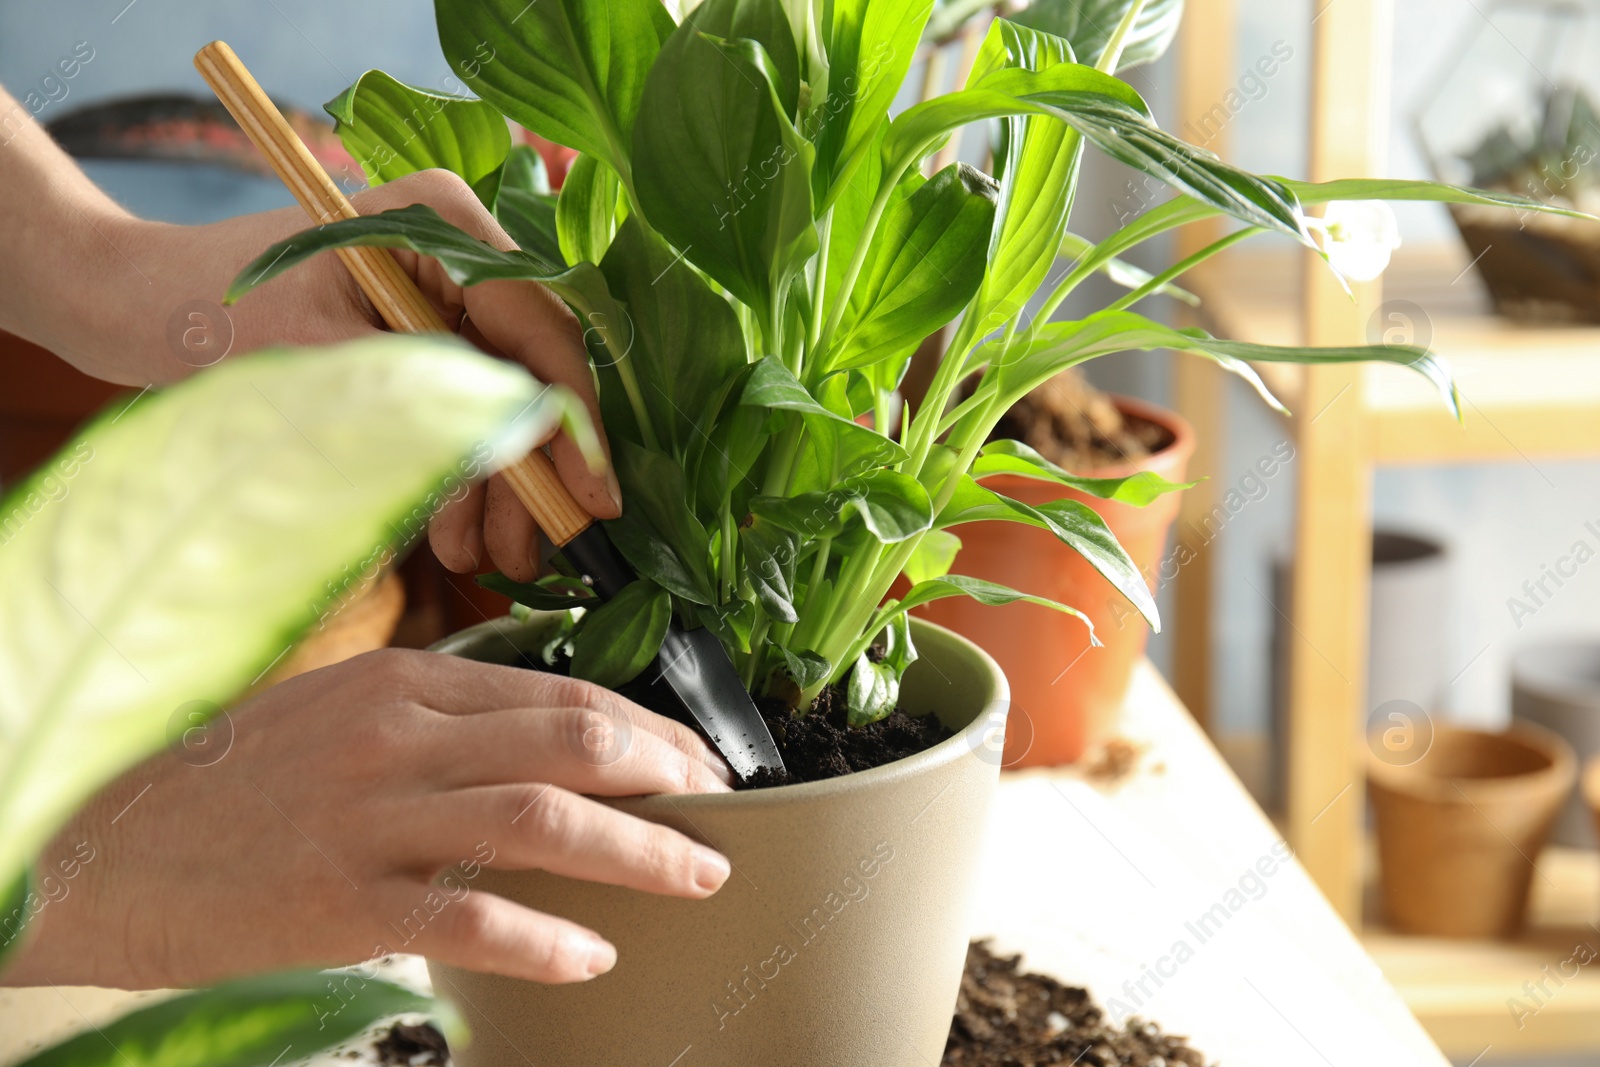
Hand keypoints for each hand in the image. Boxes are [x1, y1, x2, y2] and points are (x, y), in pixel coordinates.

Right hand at [1, 649, 732, 989]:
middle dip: (668, 776)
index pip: (563, 692)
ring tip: (701, 874)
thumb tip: (548, 737)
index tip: (696, 759)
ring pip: (543, 818)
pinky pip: (468, 916)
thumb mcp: (342, 710)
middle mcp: (401, 736)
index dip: (647, 728)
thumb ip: (442, 715)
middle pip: (573, 740)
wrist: (110, 844)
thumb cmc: (235, 778)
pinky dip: (543, 936)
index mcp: (407, 682)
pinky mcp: (343, 902)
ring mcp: (374, 817)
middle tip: (720, 810)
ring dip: (640, 849)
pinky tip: (592, 954)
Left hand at [81, 170, 617, 579]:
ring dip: (500, 487)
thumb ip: (435, 397)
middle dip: (533, 471)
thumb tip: (531, 452)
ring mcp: (444, 296)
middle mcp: (460, 251)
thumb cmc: (210, 314)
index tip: (595, 500)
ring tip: (484, 560)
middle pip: (533, 373)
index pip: (542, 329)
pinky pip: (465, 413)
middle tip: (529, 555)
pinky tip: (453, 535)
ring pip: (505, 404)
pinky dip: (462, 473)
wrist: (132, 306)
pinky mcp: (423, 337)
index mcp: (444, 222)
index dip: (575, 421)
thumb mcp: (327, 362)